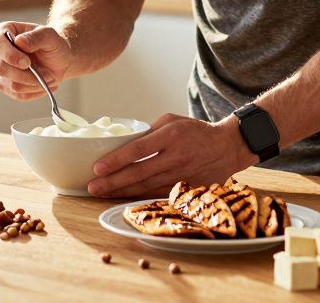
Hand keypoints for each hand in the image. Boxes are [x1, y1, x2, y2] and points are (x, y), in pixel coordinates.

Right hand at [0, 21, 73, 100]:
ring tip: (48, 77)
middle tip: (44, 73)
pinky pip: (17, 94)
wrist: (58, 60)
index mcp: (1, 32)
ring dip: (33, 83)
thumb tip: (19, 42)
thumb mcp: (49, 35)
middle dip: (24, 74)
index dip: (10, 55)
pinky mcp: (5, 85)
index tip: (27, 62)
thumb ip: (35, 36)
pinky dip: (34, 91)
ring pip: (9, 84)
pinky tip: (44, 84)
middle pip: (0, 68)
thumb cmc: (51, 44)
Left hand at [86, 114, 256, 197]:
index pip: (138, 149)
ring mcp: (181, 175)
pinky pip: (156, 193)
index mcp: (171, 136)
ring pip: (145, 186)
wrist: (227, 148)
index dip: (116, 159)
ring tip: (101, 192)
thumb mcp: (172, 121)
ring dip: (121, 191)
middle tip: (92, 186)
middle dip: (113, 181)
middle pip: (139, 172)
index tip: (97, 167)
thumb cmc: (196, 131)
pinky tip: (122, 197)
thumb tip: (125, 144)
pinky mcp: (184, 187)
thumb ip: (149, 132)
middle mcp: (175, 157)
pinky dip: (138, 196)